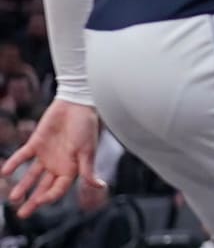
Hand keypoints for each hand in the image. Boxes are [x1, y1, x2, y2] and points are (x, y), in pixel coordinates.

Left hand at [0, 99, 102, 217]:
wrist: (77, 102)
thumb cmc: (86, 126)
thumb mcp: (87, 149)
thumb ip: (88, 169)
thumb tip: (101, 186)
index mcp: (71, 168)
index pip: (58, 189)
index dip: (49, 197)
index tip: (41, 202)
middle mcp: (57, 164)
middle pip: (43, 187)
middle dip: (33, 201)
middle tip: (22, 214)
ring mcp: (46, 154)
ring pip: (31, 175)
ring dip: (22, 186)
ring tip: (14, 198)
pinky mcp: (36, 143)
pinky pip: (22, 156)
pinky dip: (14, 164)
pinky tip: (5, 172)